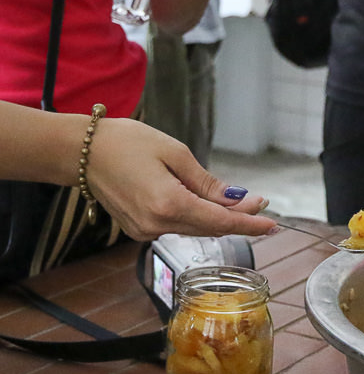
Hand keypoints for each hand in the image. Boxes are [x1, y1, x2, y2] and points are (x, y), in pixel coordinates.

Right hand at [86, 118, 276, 240]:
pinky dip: (197, 219)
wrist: (79, 152)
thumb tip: (238, 200)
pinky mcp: (138, 230)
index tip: (272, 222)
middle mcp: (157, 224)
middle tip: (261, 205)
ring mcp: (145, 231)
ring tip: (241, 204)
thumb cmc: (126, 142)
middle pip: (211, 228)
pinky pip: (178, 227)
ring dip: (219, 219)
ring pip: (195, 229)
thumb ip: (208, 182)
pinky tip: (207, 207)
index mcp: (168, 204)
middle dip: (239, 218)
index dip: (250, 223)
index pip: (221, 221)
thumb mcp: (175, 153)